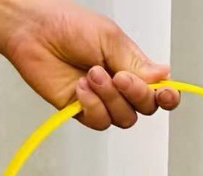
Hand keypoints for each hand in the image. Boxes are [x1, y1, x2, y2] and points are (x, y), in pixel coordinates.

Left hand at [4, 1, 179, 128]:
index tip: (167, 94)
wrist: (35, 33)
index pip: (157, 90)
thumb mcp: (110, 39)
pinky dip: (92, 105)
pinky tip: (81, 87)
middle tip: (118, 75)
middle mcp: (118, 87)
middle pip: (143, 109)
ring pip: (122, 118)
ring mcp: (100, 101)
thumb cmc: (69, 27)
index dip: (167, 96)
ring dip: (109, 97)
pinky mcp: (80, 112)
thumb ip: (135, 63)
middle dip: (135, 94)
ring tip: (91, 74)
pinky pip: (98, 121)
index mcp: (131, 66)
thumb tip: (163, 75)